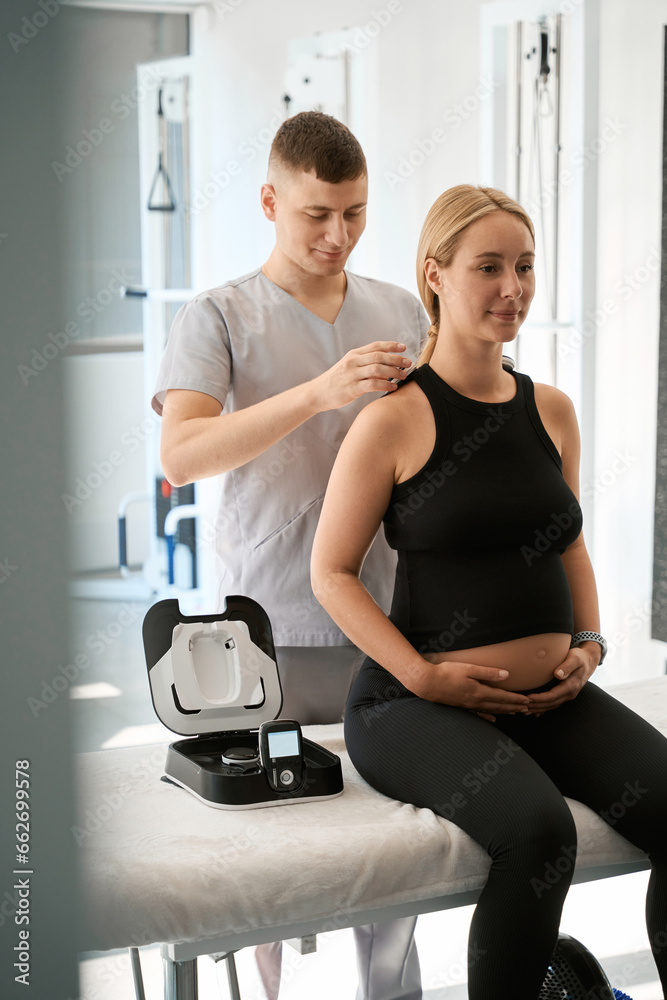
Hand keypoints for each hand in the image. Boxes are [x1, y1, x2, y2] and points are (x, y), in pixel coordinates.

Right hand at [310, 341, 412, 410]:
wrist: (317, 393)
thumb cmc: (336, 381)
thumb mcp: (349, 367)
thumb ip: (365, 365)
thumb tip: (386, 367)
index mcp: (353, 355)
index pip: (375, 346)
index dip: (391, 345)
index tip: (404, 347)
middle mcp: (353, 362)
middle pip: (379, 356)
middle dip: (396, 358)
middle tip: (408, 363)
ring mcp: (352, 375)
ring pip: (377, 369)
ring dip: (393, 371)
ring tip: (403, 376)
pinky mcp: (352, 388)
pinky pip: (372, 384)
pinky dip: (385, 385)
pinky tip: (393, 387)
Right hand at [417, 654, 531, 721]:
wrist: (427, 683)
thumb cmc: (446, 673)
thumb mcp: (469, 668)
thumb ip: (488, 672)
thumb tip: (506, 675)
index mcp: (480, 692)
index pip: (503, 697)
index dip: (516, 699)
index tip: (528, 701)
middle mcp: (476, 701)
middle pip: (500, 705)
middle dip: (514, 707)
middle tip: (528, 709)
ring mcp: (469, 705)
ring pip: (491, 710)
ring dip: (505, 711)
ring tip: (516, 713)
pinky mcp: (462, 706)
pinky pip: (479, 714)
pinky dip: (489, 717)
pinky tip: (494, 719)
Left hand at [523, 644, 598, 716]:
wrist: (588, 661)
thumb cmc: (580, 658)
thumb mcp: (575, 658)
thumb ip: (567, 666)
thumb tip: (558, 674)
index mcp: (571, 686)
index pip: (552, 696)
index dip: (539, 698)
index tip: (528, 697)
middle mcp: (569, 694)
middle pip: (550, 704)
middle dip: (535, 706)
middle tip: (521, 705)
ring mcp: (567, 695)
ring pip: (551, 706)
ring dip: (537, 709)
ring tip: (524, 710)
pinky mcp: (564, 694)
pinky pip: (553, 704)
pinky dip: (543, 708)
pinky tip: (534, 711)